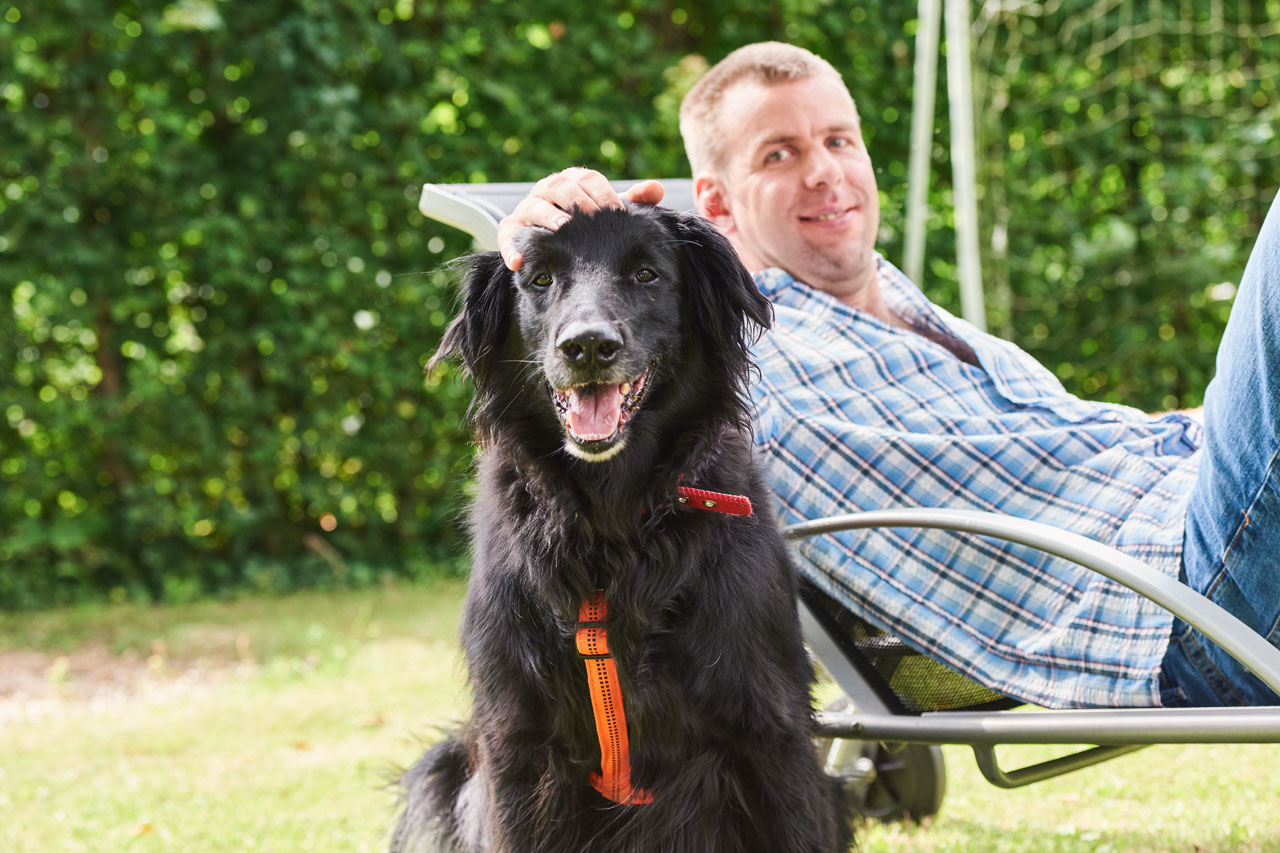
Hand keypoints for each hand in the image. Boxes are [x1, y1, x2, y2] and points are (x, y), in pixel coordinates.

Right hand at [496, 168, 664, 269]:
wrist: (555, 243)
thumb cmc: (587, 225)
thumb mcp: (609, 213)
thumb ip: (633, 201)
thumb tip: (657, 189)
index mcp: (573, 181)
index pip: (587, 178)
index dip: (603, 192)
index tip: (617, 210)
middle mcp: (548, 190)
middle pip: (560, 186)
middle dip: (576, 199)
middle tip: (593, 216)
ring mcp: (527, 209)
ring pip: (534, 205)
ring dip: (548, 215)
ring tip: (562, 227)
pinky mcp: (510, 231)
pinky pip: (507, 236)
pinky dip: (511, 248)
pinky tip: (520, 263)